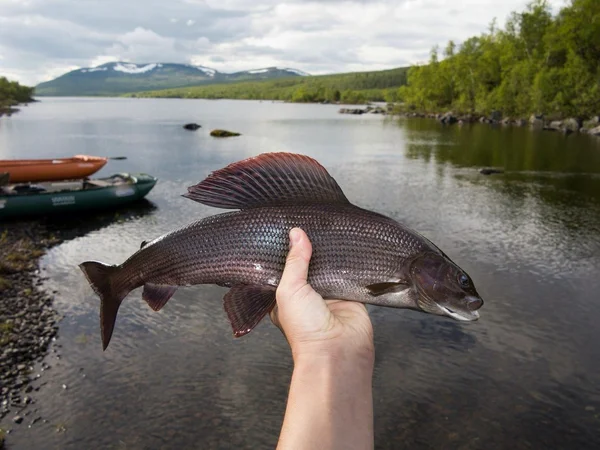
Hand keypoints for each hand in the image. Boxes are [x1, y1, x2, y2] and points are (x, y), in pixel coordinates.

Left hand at [271, 228, 374, 364]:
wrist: (337, 351)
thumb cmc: (305, 329)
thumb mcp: (289, 289)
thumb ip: (294, 261)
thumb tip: (296, 234)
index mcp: (286, 296)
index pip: (285, 267)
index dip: (287, 250)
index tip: (289, 228)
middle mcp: (308, 295)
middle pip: (309, 264)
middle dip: (311, 248)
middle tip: (312, 223)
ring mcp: (330, 294)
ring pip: (330, 266)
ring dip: (331, 253)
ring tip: (330, 228)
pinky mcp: (351, 294)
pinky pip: (351, 272)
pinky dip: (351, 262)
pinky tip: (349, 245)